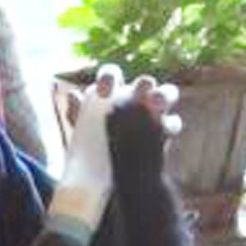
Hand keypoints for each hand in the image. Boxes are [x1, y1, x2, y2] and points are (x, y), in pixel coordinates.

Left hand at [65, 65, 180, 133]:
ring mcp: (153, 111)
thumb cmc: (90, 144)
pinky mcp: (165, 130)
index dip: (109, 77)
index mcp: (113, 91)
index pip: (112, 74)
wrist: (106, 171)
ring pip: (167, 94)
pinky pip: (173, 123)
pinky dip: (170, 124)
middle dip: (143, 83)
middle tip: (140, 88)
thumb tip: (73, 95)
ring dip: (164, 95)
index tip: (102, 91)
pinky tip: (165, 129)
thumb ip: (76, 112)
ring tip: (156, 102)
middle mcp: (136, 96)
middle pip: (145, 82)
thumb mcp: (79, 131)